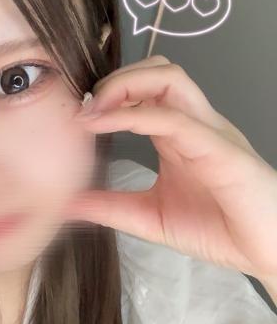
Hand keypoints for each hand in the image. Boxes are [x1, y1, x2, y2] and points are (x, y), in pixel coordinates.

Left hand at [65, 55, 276, 281]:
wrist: (268, 253)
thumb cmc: (220, 231)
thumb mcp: (151, 219)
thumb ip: (112, 208)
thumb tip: (67, 204)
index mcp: (178, 135)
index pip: (145, 91)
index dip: (107, 94)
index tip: (74, 117)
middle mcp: (194, 125)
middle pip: (158, 71)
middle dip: (116, 79)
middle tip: (84, 107)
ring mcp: (209, 132)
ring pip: (170, 79)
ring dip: (124, 85)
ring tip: (93, 109)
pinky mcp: (220, 150)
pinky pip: (175, 119)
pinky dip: (135, 115)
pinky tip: (106, 124)